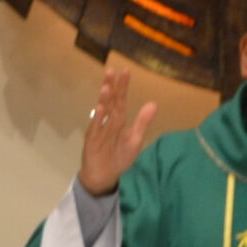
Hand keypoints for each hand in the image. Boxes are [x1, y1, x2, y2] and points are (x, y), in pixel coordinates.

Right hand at [78, 65, 156, 195]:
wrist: (105, 175)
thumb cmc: (119, 157)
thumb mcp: (135, 140)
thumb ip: (143, 123)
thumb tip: (153, 103)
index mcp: (119, 120)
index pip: (122, 100)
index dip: (123, 87)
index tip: (125, 71)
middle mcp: (109, 120)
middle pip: (110, 101)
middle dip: (111, 86)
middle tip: (111, 70)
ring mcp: (99, 128)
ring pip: (102, 110)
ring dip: (104, 99)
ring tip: (107, 86)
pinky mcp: (93, 138)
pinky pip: (96, 126)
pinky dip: (98, 117)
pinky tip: (100, 107)